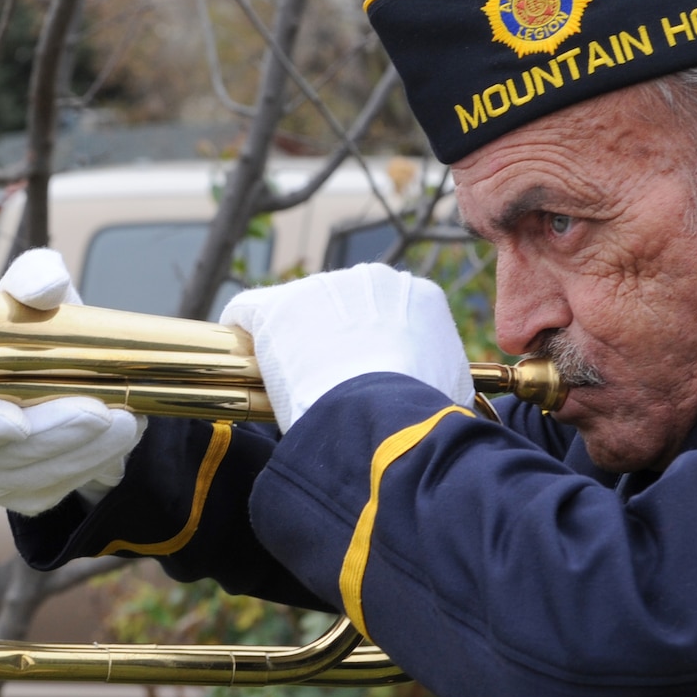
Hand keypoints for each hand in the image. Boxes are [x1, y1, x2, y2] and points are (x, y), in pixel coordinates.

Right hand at [0, 249, 145, 513]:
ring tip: (127, 421)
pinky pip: (55, 491)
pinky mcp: (25, 493)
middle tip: (100, 413)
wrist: (74, 373)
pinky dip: (93, 466)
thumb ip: (36, 280)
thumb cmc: (42, 329)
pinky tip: (120, 438)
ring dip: (83, 452)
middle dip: (50, 436)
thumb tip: (44, 284)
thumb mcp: (41, 296)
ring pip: (32, 478)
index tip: (16, 420)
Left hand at [218, 263, 471, 430]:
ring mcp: (321, 288)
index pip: (389, 315)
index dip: (374, 347)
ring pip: (298, 312)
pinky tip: (246, 363)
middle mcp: (372, 280)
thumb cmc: (420, 417)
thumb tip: (439, 396)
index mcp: (418, 297)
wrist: (379, 416)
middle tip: (328, 387)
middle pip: (342, 307)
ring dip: (292, 343)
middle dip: (333, 340)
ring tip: (289, 386)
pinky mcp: (275, 306)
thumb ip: (440, 378)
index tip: (366, 378)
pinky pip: (249, 313)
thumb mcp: (450, 391)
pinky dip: (245, 337)